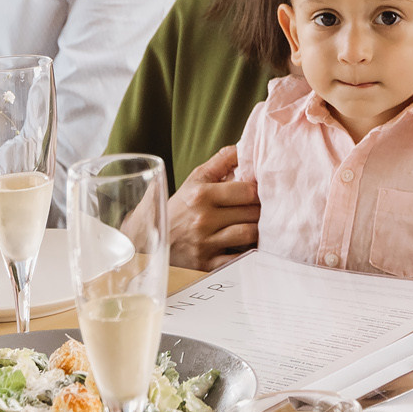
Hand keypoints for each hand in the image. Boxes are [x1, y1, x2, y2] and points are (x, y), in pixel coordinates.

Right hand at [167, 145, 258, 270]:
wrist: (150, 238)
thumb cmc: (179, 206)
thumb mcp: (195, 179)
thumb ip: (221, 161)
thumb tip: (245, 146)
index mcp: (201, 195)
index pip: (247, 191)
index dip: (259, 190)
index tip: (261, 190)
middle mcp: (203, 219)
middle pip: (252, 212)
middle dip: (260, 209)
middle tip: (262, 207)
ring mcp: (205, 244)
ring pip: (249, 234)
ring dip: (256, 229)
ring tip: (254, 224)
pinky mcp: (206, 265)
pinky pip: (239, 259)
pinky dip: (246, 252)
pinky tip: (245, 245)